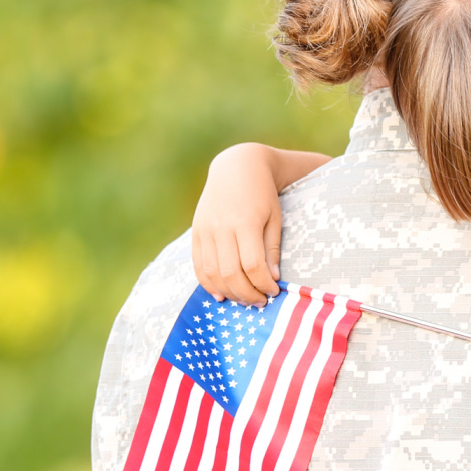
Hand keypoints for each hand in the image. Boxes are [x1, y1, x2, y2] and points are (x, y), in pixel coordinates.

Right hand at [192, 145, 282, 305]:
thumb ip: (272, 249)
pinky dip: (208, 284)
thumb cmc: (262, 194)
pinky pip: (198, 265)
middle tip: (260, 302)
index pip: (253, 265)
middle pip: (231, 273)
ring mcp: (205, 230)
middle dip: (247, 294)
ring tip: (243, 300)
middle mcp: (221, 227)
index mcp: (245, 222)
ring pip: (212, 273)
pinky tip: (221, 295)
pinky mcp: (196, 232)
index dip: (264, 284)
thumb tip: (271, 279)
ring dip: (229, 293)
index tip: (274, 291)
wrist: (236, 168)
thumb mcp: (274, 218)